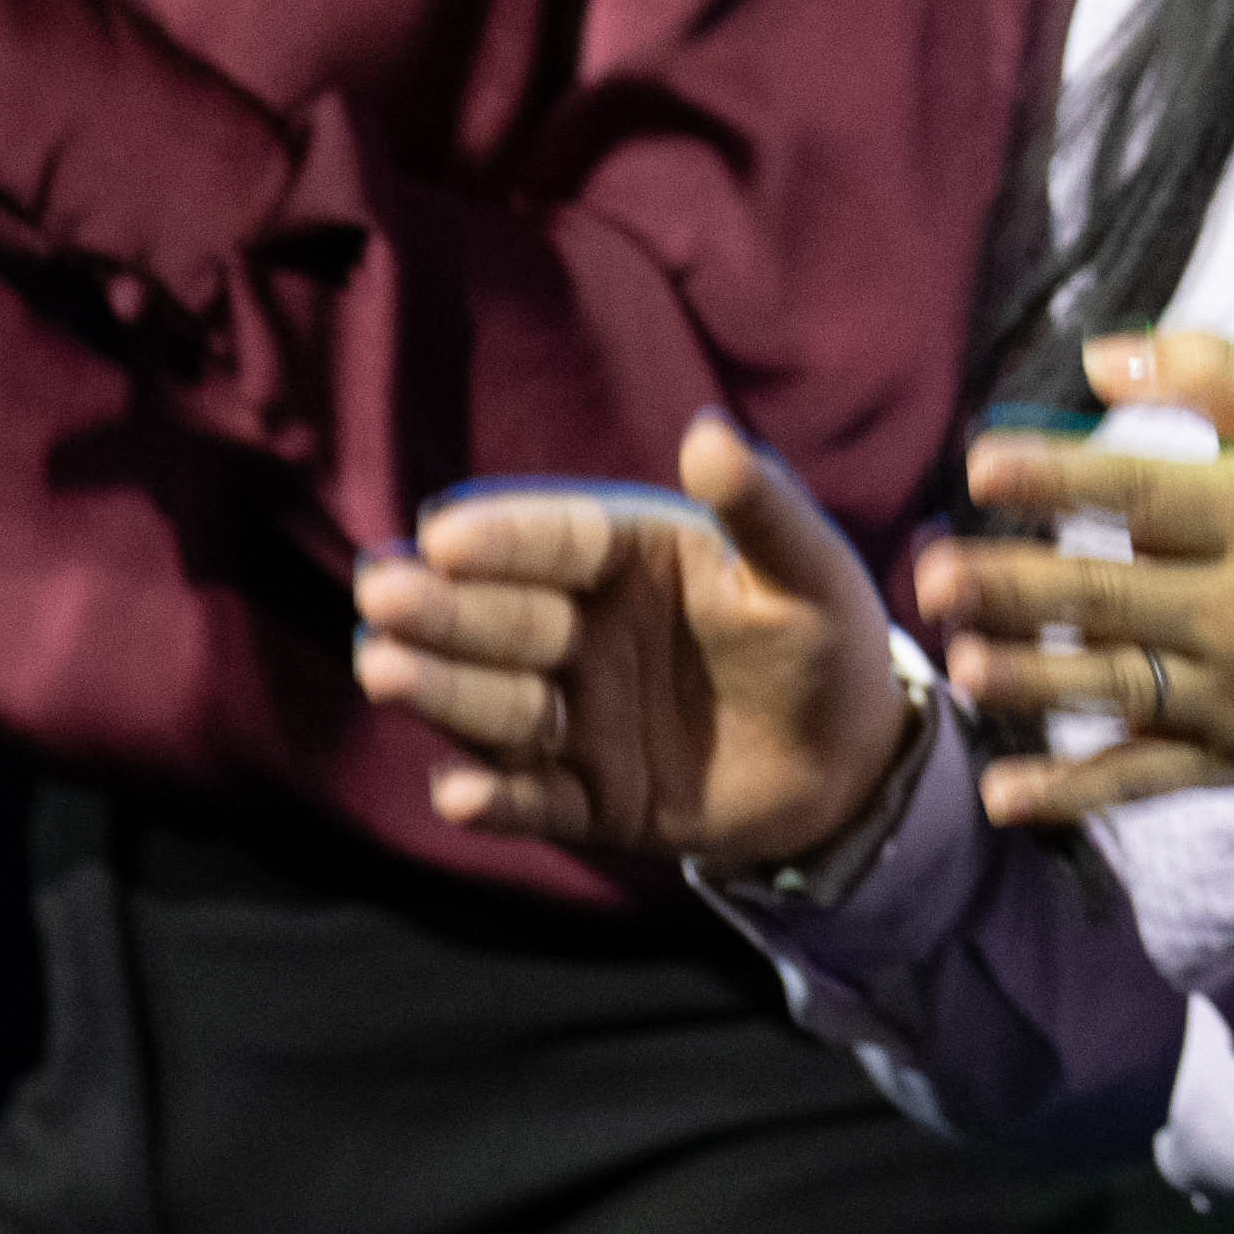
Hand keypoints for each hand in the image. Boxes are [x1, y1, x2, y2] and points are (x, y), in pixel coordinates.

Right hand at [352, 411, 925, 865]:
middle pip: (504, 619)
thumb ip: (760, 509)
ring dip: (440, 691)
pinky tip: (458, 794)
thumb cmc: (824, 637)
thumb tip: (708, 432)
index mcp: (630, 560)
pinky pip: (535, 801)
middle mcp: (586, 634)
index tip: (443, 533)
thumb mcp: (807, 570)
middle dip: (441, 609)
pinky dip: (495, 800)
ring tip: (385, 671)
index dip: (502, 537)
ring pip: (497, 706)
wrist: (850, 760)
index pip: (558, 541)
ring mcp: (579, 718)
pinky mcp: (589, 799)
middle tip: (382, 597)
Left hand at [914, 329, 1233, 822]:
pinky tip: (1002, 795)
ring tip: (960, 662)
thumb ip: (1210, 373)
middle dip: (1017, 586)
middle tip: (932, 575)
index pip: (1145, 494)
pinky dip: (1073, 792)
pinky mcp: (1225, 756)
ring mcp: (1230, 690)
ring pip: (1117, 688)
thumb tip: (1095, 359)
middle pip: (1113, 596)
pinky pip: (1141, 778)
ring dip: (1032, 681)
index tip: (982, 464)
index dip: (1062, 478)